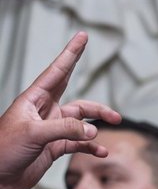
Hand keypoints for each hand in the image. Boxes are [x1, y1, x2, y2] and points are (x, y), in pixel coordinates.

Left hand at [0, 32, 120, 188]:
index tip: (82, 36)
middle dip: (97, 107)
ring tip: (109, 135)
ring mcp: (51, 130)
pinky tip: (100, 152)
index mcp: (34, 101)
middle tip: (114, 113)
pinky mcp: (54, 147)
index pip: (57, 72)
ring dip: (96, 128)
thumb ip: (65, 129)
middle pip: (78, 103)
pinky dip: (91, 147)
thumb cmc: (3, 151)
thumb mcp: (33, 134)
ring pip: (82, 124)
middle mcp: (45, 113)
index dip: (71, 53)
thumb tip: (93, 130)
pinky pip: (79, 143)